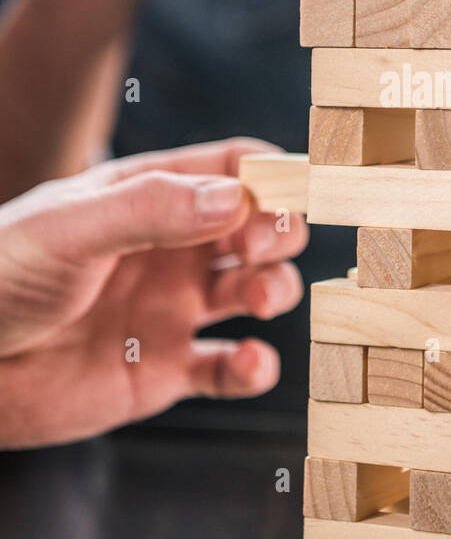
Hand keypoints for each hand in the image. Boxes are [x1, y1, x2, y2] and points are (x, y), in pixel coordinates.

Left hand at [0, 139, 307, 447]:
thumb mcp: (68, 228)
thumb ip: (150, 210)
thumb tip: (237, 197)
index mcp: (150, 197)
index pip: (232, 168)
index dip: (272, 175)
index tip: (295, 192)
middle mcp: (171, 249)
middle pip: (257, 227)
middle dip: (280, 232)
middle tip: (266, 247)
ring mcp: (172, 309)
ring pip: (254, 291)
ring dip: (276, 290)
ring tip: (261, 298)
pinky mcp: (166, 370)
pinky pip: (228, 369)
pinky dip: (253, 368)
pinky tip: (251, 364)